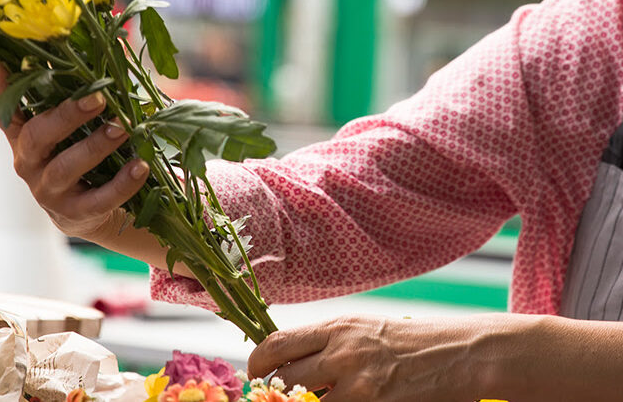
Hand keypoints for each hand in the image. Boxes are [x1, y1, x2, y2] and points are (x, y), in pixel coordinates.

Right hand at [0, 62, 149, 240]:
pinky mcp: (74, 214)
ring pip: (65, 167)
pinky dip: (121, 183)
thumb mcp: (70, 127)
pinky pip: (97, 199)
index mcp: (23, 136)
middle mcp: (28, 162)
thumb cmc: (80, 154)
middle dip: (66, 115)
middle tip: (98, 97)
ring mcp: (48, 191)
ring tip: (123, 127)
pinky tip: (140, 166)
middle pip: (35, 137)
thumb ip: (76, 93)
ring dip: (95, 146)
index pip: (1, 112)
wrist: (89, 213)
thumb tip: (110, 44)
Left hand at [247, 313, 529, 401]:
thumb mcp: (366, 330)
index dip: (257, 363)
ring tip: (318, 399)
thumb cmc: (416, 342)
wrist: (466, 352)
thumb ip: (329, 343)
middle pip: (284, 380)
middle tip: (278, 398)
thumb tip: (292, 363)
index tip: (255, 375)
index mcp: (337, 326)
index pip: (276, 344)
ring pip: (306, 401)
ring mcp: (359, 382)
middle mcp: (342, 351)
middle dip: (276, 394)